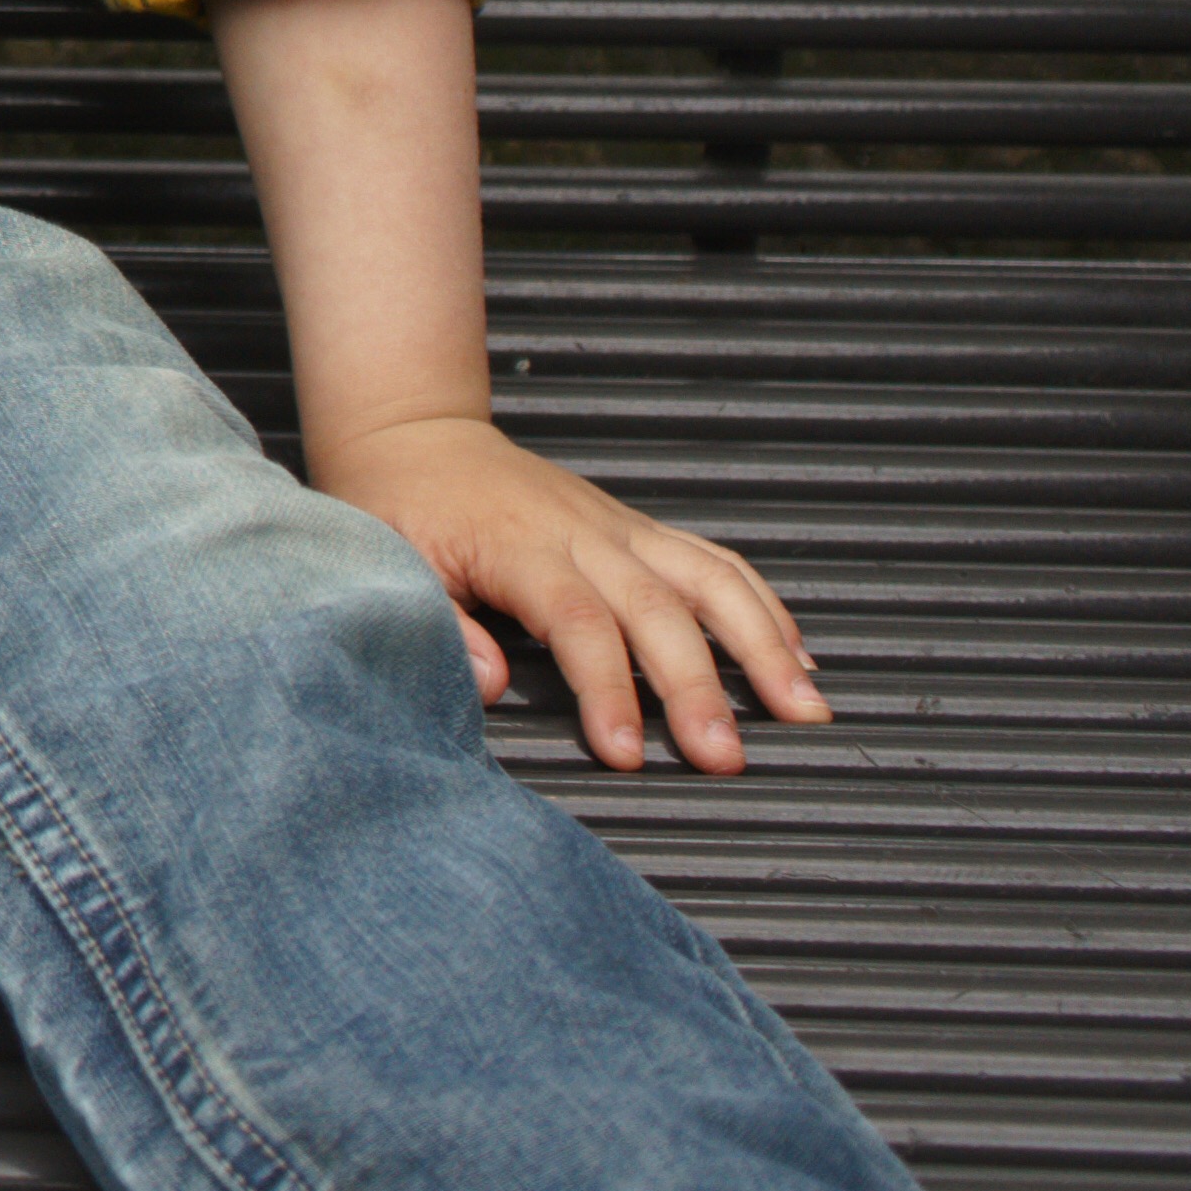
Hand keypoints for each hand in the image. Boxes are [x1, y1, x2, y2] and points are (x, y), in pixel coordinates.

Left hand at [305, 410, 826, 773]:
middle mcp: (584, 533)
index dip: (608, 689)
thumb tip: (491, 681)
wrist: (413, 431)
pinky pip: (713, 560)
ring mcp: (619, 527)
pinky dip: (763, 606)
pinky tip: (797, 655)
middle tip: (726, 759)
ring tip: (805, 710)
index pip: (577, 622)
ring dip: (762, 644)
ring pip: (708, 579)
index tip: (627, 754)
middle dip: (698, 687)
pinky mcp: (637, 527)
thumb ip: (442, 624)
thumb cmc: (394, 503)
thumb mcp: (385, 560)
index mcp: (520, 547)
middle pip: (658, 610)